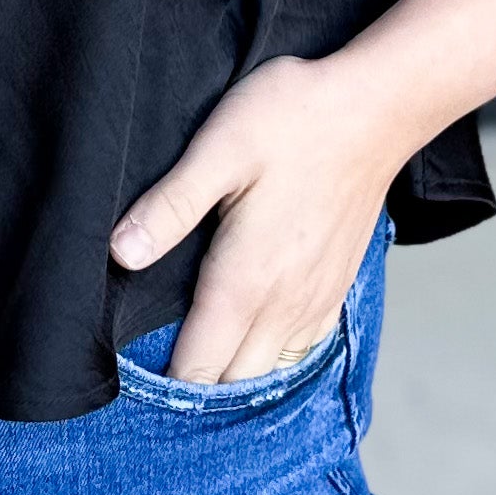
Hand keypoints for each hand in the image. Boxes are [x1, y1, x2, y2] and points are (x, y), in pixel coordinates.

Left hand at [110, 52, 402, 386]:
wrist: (377, 108)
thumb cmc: (295, 120)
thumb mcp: (218, 149)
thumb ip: (169, 207)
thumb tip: (118, 254)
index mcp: (246, 281)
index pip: (199, 368)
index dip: (162, 384)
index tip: (130, 376)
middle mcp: (285, 305)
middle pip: (234, 383)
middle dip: (195, 386)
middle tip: (155, 365)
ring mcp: (316, 300)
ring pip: (271, 372)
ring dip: (235, 375)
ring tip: (199, 353)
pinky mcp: (337, 287)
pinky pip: (302, 349)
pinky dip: (272, 357)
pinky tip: (252, 335)